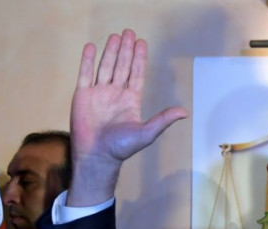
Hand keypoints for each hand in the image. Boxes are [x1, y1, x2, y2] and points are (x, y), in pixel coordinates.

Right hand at [68, 29, 187, 205]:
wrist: (96, 156)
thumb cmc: (121, 147)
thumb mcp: (147, 132)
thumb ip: (163, 120)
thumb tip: (184, 112)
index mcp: (130, 101)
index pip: (137, 74)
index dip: (140, 59)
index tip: (142, 43)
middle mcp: (115, 94)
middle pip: (122, 66)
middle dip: (126, 50)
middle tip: (129, 32)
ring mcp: (99, 94)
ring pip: (105, 67)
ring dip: (110, 51)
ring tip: (115, 36)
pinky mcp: (82, 96)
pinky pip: (85, 74)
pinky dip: (88, 60)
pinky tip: (92, 47)